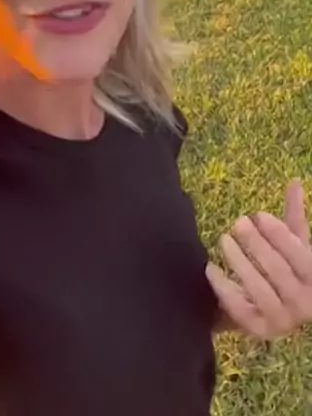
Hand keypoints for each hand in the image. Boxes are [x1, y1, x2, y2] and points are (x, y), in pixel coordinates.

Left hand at [206, 179, 311, 338]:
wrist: (273, 312)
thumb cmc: (286, 271)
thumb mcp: (293, 244)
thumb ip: (293, 216)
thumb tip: (294, 181)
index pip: (301, 256)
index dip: (279, 235)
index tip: (258, 215)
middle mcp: (304, 304)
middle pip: (279, 271)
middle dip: (257, 245)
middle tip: (237, 222)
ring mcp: (282, 320)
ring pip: (259, 290)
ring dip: (240, 262)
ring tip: (223, 239)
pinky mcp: (259, 330)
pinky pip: (239, 309)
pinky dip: (224, 288)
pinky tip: (210, 268)